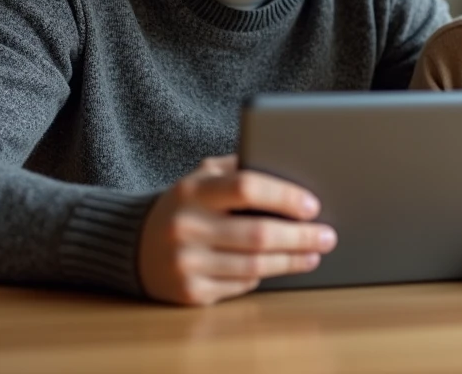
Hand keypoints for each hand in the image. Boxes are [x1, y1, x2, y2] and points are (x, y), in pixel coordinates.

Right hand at [138, 155, 337, 305]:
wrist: (134, 245)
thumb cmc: (183, 206)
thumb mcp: (201, 176)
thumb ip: (240, 168)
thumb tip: (292, 170)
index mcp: (192, 190)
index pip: (246, 187)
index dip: (285, 196)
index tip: (312, 205)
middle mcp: (186, 227)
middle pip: (258, 234)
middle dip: (301, 236)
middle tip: (327, 235)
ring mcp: (186, 263)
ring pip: (254, 265)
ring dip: (291, 260)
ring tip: (314, 253)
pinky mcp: (190, 292)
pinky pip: (240, 286)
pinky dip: (264, 276)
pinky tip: (282, 266)